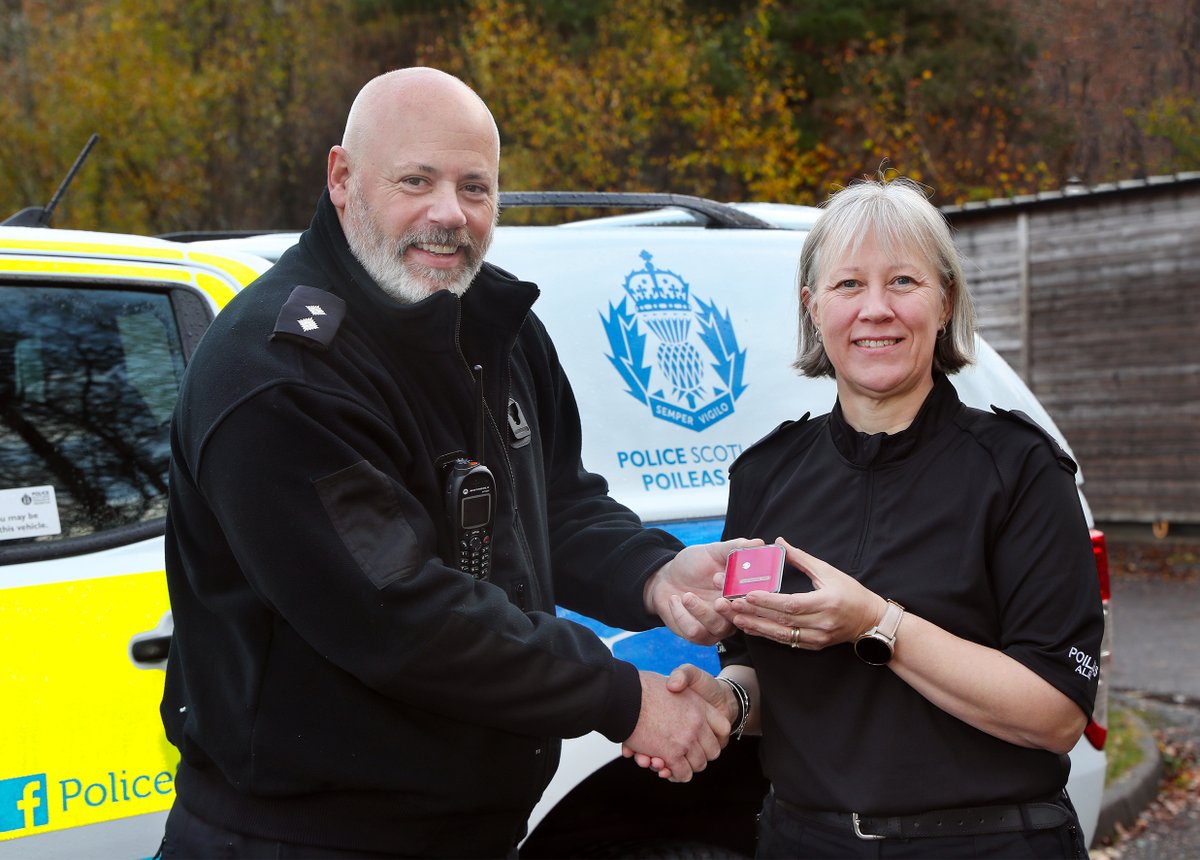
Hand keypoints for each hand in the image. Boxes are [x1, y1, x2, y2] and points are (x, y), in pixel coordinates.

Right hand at [620, 670, 729, 781]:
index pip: (723, 728)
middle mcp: (698, 724)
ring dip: (688, 766)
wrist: (625, 693)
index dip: (716, 736)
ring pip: (698, 765)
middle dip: (701, 754)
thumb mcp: (674, 681)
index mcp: (700, 706)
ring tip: (676, 762)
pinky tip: (667, 769)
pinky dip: (676, 774)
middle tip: (688, 754)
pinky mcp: (671, 754)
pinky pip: (682, 773)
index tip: (705, 739)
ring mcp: (686, 741)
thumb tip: (684, 698)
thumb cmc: (644, 687)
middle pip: (713, 750)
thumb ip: (685, 692)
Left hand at [645, 538, 762, 644]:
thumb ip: (734, 548)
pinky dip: (682, 615)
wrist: (666, 577)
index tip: (735, 584)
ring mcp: (717, 626)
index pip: (755, 599)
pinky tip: (675, 600)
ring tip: (686, 595)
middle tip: (718, 599)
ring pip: (718, 628)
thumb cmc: (694, 564)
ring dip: (701, 612)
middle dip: (728, 608)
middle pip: (741, 618)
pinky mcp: (698, 635)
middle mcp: (734, 612)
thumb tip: (758, 543)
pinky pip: (695, 632)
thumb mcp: (713, 552)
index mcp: (742, 593)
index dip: (748, 595)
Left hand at [714, 538, 883, 649]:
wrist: (869, 621)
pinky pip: (785, 641)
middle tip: (729, 604)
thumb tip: (779, 542)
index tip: (747, 594)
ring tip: (733, 616)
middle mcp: (821, 624)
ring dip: (754, 625)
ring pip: (780, 634)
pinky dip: (765, 633)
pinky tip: (749, 626)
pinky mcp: (812, 646)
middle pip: (781, 621)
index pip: (791, 604)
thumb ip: (802, 558)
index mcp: (826, 603)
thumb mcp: (829, 572)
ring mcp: (816, 638)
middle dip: (752, 612)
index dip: (768, 601)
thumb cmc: (851, 593)